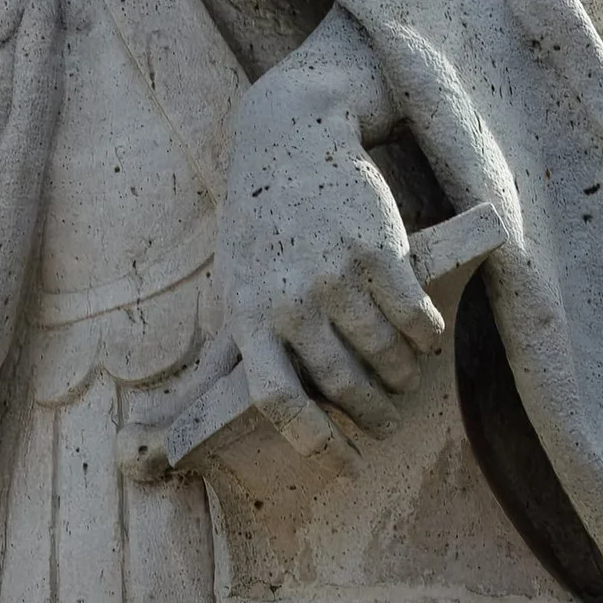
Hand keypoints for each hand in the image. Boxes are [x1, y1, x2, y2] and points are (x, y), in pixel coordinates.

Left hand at [213, 42, 443, 438]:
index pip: (276, 399)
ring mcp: (332, 275)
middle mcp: (288, 301)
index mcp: (248, 317)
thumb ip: (222, 353)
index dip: (314, 441)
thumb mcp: (232, 283)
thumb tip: (174, 422)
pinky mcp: (375, 249)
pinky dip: (426, 335)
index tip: (346, 464)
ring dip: (404, 378)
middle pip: (340, 383)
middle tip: (389, 424)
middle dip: (372, 415)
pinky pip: (412, 314)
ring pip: (383, 354)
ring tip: (409, 381)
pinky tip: (428, 338)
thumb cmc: (261, 222)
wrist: (292, 138)